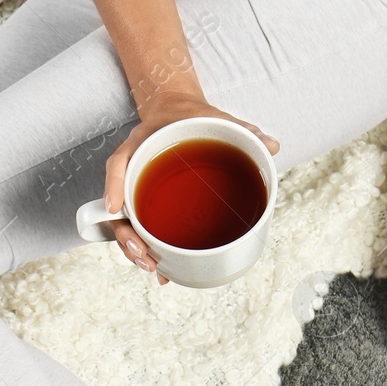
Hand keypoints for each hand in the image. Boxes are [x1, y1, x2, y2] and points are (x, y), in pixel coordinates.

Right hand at [103, 91, 279, 284]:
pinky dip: (151, 249)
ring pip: (127, 224)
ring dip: (135, 249)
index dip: (114, 186)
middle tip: (143, 254)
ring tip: (153, 266)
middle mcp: (134, 170)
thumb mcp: (215, 118)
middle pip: (118, 206)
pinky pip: (143, 228)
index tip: (116, 208)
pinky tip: (163, 269)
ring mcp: (139, 189)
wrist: (178, 116)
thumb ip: (241, 129)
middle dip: (126, 235)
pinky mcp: (148, 205)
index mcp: (141, 145)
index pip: (119, 164)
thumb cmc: (192, 119)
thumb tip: (271, 145)